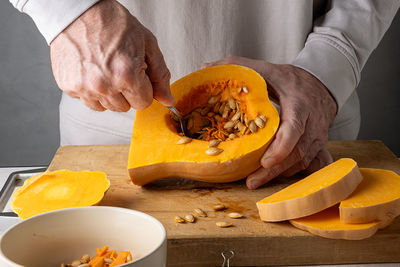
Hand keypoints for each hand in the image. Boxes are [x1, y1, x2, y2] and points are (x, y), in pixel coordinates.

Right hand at [50, 0, 173, 111]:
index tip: (138, 75)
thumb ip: (160, 76)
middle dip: (128, 92)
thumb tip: (167, 100)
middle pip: (125, 107)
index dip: (143, 89)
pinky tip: (93, 72)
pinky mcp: (69, 87)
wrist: (78, 12)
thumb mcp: (147, 44)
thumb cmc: (112, 23)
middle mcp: (104, 85)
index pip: (143, 103)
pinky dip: (93, 91)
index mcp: (126, 75)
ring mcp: (84, 88)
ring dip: (110, 93)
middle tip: (121, 68)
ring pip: (107, 107)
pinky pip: (88, 101)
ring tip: (106, 69)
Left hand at [203, 56, 337, 188]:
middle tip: (251, 181)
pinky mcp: (320, 146)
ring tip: (255, 181)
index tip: (264, 161)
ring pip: (303, 161)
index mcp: (299, 103)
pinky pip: (313, 165)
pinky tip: (278, 178)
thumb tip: (205, 67)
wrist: (322, 84)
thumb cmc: (290, 79)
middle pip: (297, 152)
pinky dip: (297, 174)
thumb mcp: (266, 68)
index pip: (295, 127)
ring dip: (280, 173)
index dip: (282, 146)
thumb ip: (238, 66)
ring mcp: (318, 137)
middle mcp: (312, 123)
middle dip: (274, 169)